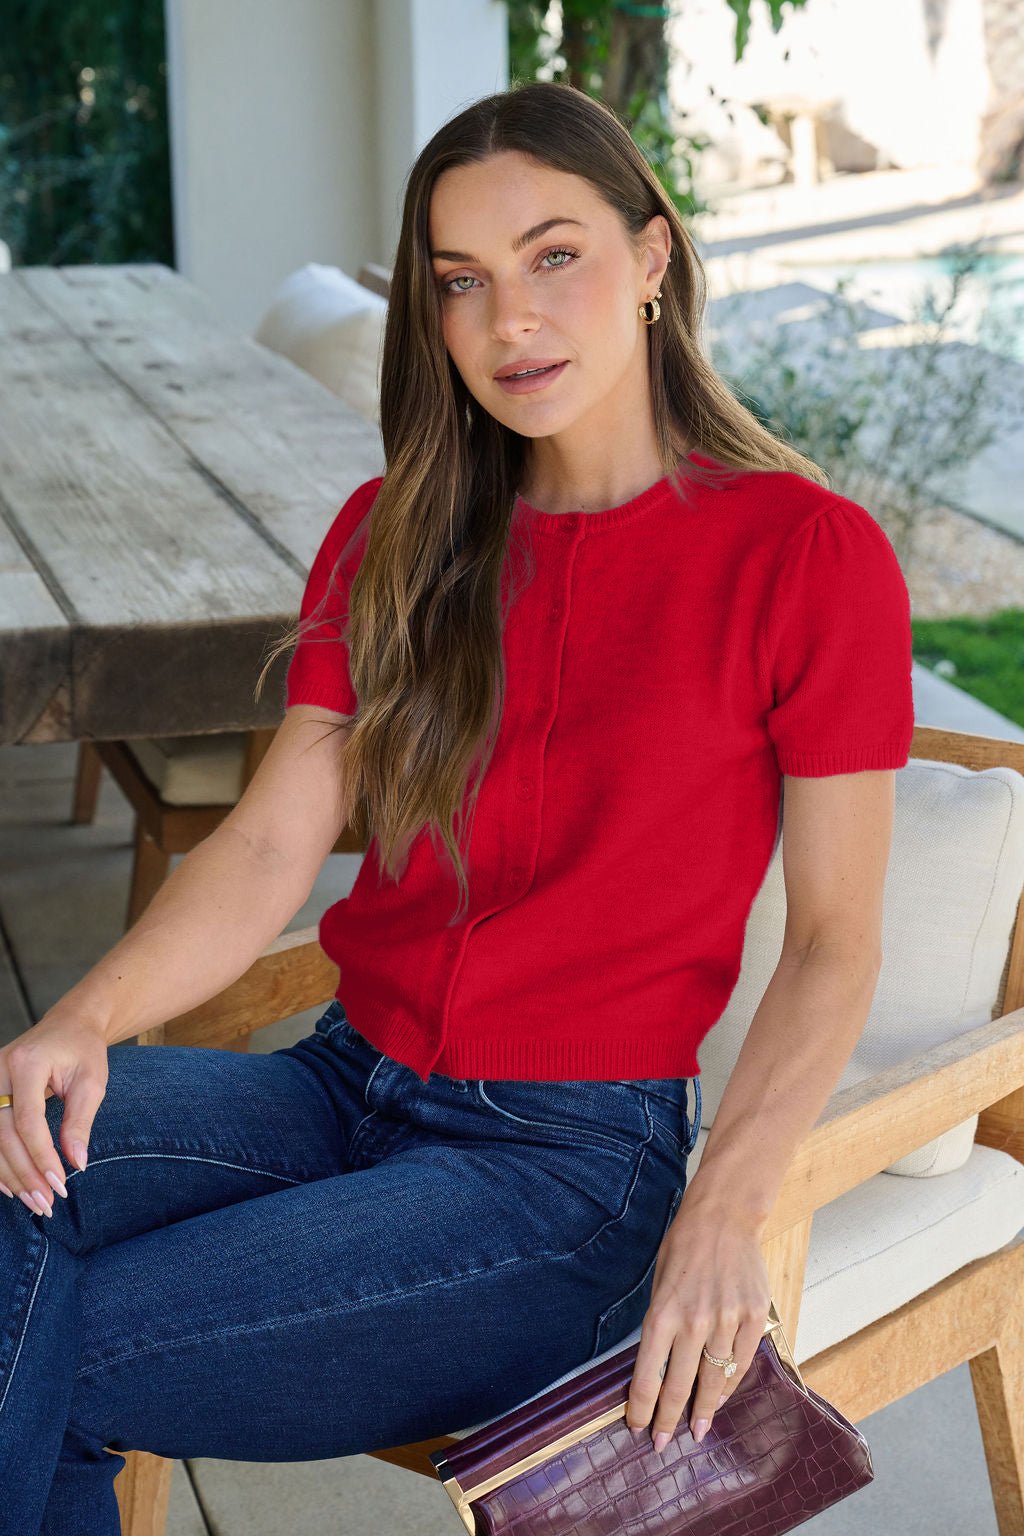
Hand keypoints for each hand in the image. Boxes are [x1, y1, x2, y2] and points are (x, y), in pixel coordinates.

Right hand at [0, 1010, 109, 1215]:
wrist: (68, 1025)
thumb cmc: (83, 1051)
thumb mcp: (92, 1082)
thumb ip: (80, 1121)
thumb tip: (76, 1163)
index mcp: (27, 1063)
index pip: (27, 1120)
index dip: (41, 1155)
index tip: (60, 1183)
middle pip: (3, 1133)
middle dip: (24, 1172)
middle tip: (46, 1203)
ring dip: (10, 1175)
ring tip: (34, 1202)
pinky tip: (12, 1187)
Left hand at [626, 1192, 770, 1449]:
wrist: (723, 1218)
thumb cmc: (683, 1249)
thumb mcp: (658, 1284)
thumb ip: (660, 1326)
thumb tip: (657, 1370)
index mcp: (662, 1313)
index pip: (647, 1376)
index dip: (641, 1409)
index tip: (637, 1427)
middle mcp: (693, 1321)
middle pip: (679, 1387)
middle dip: (668, 1421)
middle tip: (662, 1444)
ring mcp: (726, 1321)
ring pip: (713, 1381)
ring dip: (704, 1411)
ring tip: (697, 1430)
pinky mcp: (752, 1317)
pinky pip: (741, 1363)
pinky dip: (729, 1385)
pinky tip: (720, 1397)